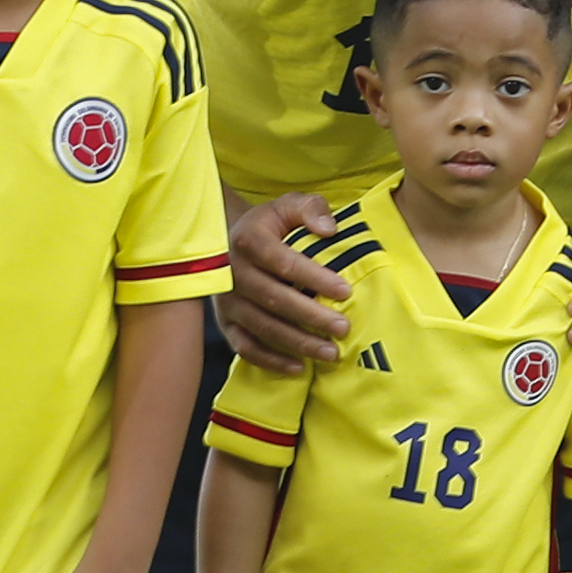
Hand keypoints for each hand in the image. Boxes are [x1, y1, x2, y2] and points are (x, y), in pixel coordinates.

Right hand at [214, 191, 353, 374]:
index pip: (284, 262)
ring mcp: (227, 301)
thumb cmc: (270, 224)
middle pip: (275, 299)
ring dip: (297, 342)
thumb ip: (311, 209)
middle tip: (344, 328)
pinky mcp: (226, 322)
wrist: (229, 239)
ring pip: (262, 327)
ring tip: (330, 352)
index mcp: (249, 240)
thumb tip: (329, 230)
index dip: (315, 278)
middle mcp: (233, 273)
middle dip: (312, 316)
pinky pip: (245, 347)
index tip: (346, 291)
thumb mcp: (288, 205)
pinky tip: (298, 368)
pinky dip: (271, 360)